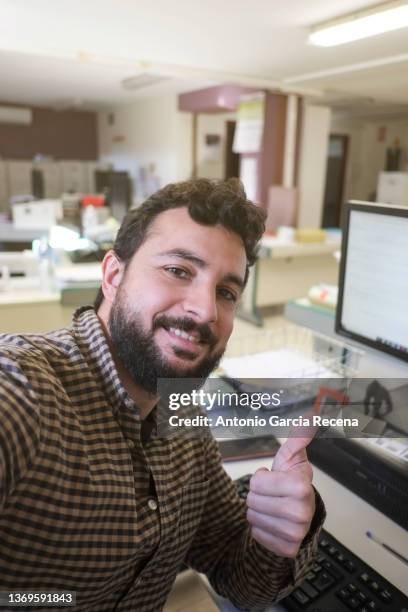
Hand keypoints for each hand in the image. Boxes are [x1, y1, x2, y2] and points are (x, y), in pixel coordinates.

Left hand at [246, 432, 315, 557]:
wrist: (300, 512)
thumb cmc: (291, 482)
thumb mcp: (291, 457)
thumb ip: (297, 437)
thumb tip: (309, 416)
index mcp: (301, 487)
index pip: (256, 482)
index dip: (261, 479)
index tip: (274, 479)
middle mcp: (300, 513)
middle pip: (252, 501)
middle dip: (258, 496)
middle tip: (272, 495)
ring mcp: (295, 533)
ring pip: (252, 518)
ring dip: (259, 512)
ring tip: (272, 507)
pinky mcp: (286, 548)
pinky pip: (256, 535)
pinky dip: (260, 529)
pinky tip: (273, 522)